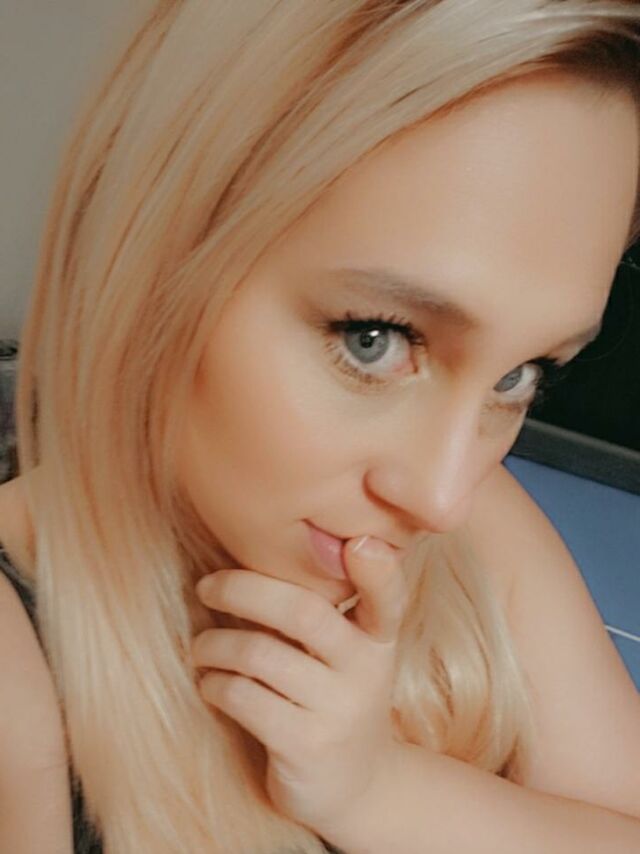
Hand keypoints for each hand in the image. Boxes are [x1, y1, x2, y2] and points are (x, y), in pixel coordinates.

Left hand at [190, 535, 408, 837]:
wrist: (357, 787)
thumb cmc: (335, 696)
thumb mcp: (351, 653)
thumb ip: (324, 608)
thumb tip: (257, 544)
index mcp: (379, 638)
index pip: (388, 598)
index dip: (378, 572)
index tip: (360, 544)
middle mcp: (367, 670)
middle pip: (303, 613)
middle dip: (244, 590)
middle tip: (207, 586)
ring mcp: (338, 711)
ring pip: (260, 655)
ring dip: (215, 643)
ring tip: (201, 645)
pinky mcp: (305, 746)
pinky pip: (244, 698)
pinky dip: (215, 683)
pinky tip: (210, 682)